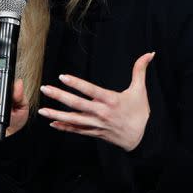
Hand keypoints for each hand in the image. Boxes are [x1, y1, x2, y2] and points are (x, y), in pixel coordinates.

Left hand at [38, 52, 154, 151]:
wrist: (142, 139)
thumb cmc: (140, 112)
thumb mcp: (140, 90)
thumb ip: (140, 70)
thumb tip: (149, 53)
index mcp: (110, 100)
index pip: (90, 90)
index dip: (76, 83)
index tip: (62, 77)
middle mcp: (101, 112)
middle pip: (77, 104)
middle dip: (59, 96)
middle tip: (45, 89)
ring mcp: (96, 124)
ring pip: (73, 119)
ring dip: (57, 113)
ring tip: (42, 109)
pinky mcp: (94, 132)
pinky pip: (77, 130)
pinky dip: (64, 127)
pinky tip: (52, 123)